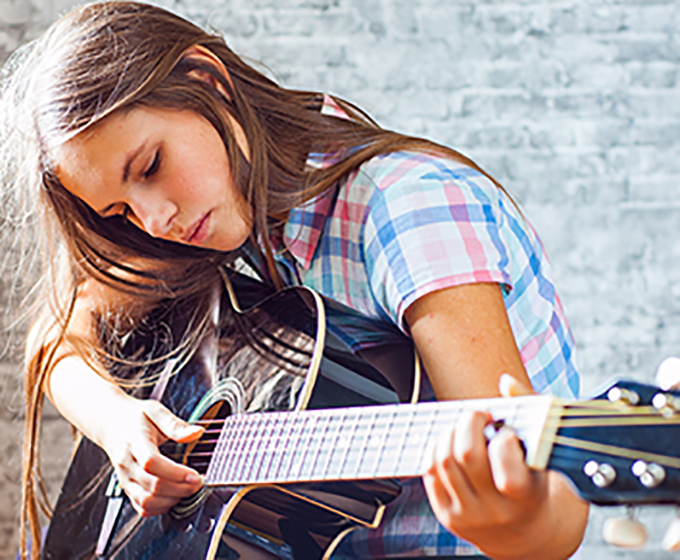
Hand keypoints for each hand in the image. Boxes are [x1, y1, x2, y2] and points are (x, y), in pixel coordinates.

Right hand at [101, 398, 204, 517]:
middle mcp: (126, 464)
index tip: (196, 475)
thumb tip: (197, 433)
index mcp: (134, 442)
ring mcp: (125, 479)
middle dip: (181, 488)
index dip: (176, 473)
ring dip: (172, 500)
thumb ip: (175, 424)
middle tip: (199, 482)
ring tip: (189, 489)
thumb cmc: (135, 418)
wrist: (110, 424)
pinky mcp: (126, 489)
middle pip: (152, 486)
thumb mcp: (156, 412)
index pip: (151, 463)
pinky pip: (142, 507)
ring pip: (147, 501)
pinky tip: (174, 496)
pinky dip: (161, 507)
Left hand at [423, 409, 549, 558]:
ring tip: (465, 428)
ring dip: (451, 433)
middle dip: (470, 422)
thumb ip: (530, 411)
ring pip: (444, 461)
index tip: (508, 432)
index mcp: (526, 497)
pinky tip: (452, 443)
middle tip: (480, 416)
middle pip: (467, 455)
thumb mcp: (544, 451)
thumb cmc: (536, 481)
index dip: (504, 441)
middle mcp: (495, 511)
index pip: (508, 471)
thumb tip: (505, 381)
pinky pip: (430, 473)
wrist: (526, 533)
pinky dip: (437, 450)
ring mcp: (468, 516)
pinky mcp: (447, 516)